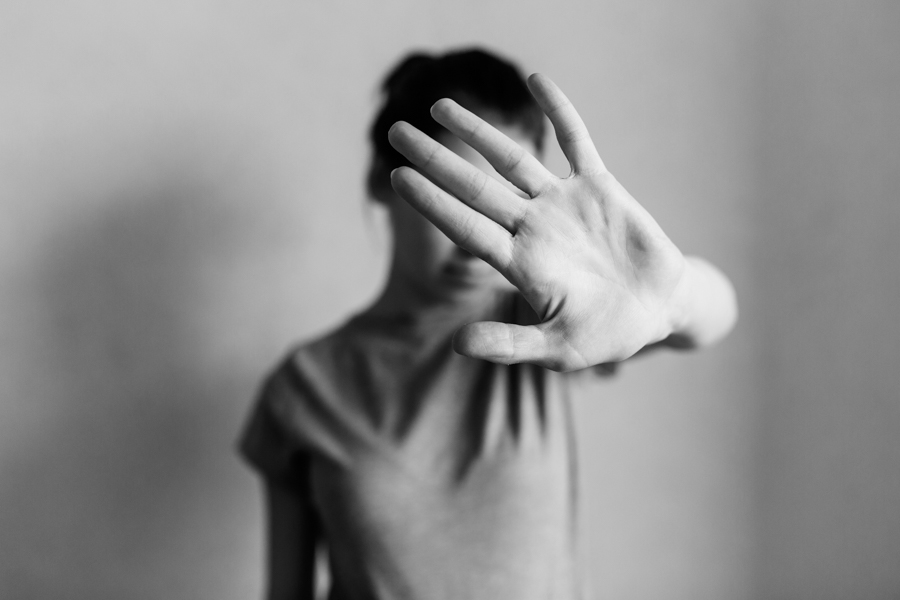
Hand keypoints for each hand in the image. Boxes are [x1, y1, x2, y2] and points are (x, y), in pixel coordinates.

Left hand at [388, 74, 687, 370]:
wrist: (658, 310)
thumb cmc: (606, 335)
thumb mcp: (559, 348)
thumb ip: (511, 345)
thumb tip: (459, 345)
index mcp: (519, 263)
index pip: (465, 226)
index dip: (432, 202)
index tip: (397, 178)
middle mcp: (532, 227)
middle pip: (475, 186)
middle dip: (436, 159)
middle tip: (396, 133)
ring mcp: (562, 203)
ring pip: (512, 158)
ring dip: (478, 131)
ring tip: (439, 106)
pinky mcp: (597, 186)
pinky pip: (575, 140)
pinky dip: (557, 111)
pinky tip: (535, 79)